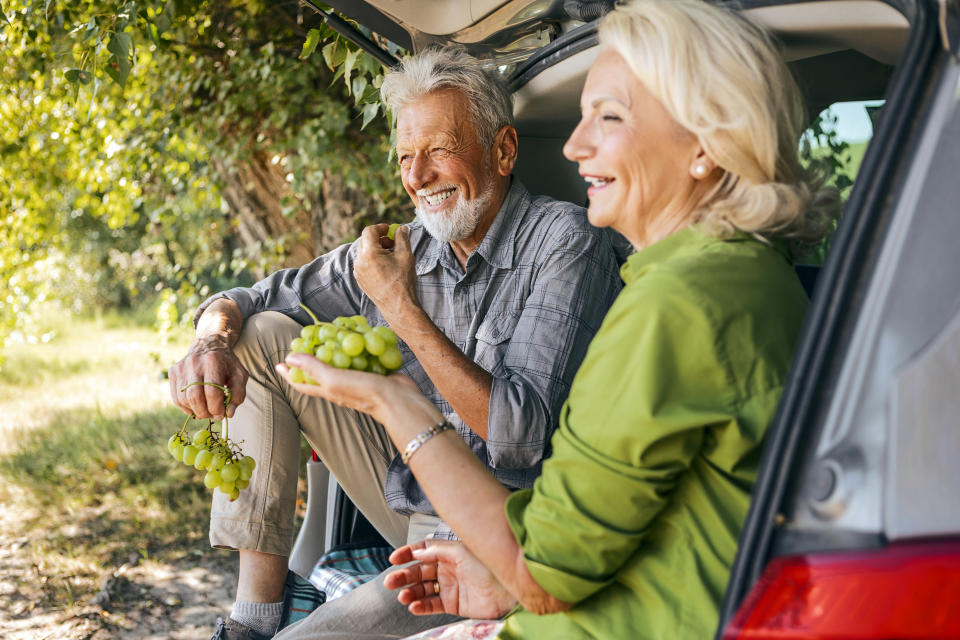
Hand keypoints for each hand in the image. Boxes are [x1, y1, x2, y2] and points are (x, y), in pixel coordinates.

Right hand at [168, 335, 247, 418]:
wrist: (209, 345)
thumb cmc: (227, 364)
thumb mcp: (240, 375)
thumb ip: (238, 395)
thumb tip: (228, 414)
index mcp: (213, 361)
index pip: (212, 391)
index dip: (216, 408)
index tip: (222, 414)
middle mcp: (194, 363)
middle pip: (194, 397)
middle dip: (205, 412)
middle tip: (213, 415)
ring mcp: (180, 367)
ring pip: (183, 400)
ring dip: (196, 411)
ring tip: (206, 410)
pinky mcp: (173, 372)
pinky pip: (176, 398)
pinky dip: (187, 407)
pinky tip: (197, 405)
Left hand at [276, 352, 437, 428]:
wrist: (399, 399)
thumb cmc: (364, 393)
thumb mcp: (334, 380)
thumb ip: (313, 368)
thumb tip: (289, 358)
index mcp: (328, 389)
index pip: (302, 383)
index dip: (289, 374)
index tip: (279, 363)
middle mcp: (340, 385)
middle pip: (319, 372)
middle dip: (310, 360)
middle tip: (304, 342)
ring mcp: (357, 379)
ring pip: (340, 364)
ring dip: (333, 351)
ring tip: (328, 336)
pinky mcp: (373, 372)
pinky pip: (360, 358)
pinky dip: (356, 348)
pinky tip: (357, 337)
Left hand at [353, 224, 418, 323]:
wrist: (398, 305)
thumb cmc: (402, 281)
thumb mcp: (405, 255)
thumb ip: (402, 238)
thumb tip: (402, 228)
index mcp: (369, 254)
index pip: (369, 231)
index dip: (380, 227)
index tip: (390, 230)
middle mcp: (359, 262)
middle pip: (365, 241)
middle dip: (379, 238)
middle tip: (392, 243)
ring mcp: (358, 272)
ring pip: (364, 252)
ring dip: (376, 249)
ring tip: (391, 256)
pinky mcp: (360, 280)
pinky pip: (363, 263)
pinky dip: (373, 259)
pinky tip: (386, 266)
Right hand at [384, 540, 517, 617]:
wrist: (507, 592)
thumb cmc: (490, 567)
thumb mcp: (461, 552)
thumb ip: (437, 551)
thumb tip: (417, 552)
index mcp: (449, 552)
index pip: (423, 550)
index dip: (408, 554)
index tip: (394, 559)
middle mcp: (448, 568)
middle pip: (419, 571)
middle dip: (404, 575)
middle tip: (391, 581)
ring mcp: (450, 586)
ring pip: (423, 589)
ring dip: (410, 592)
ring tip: (403, 596)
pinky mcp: (453, 604)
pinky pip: (432, 605)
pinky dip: (421, 606)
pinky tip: (414, 606)